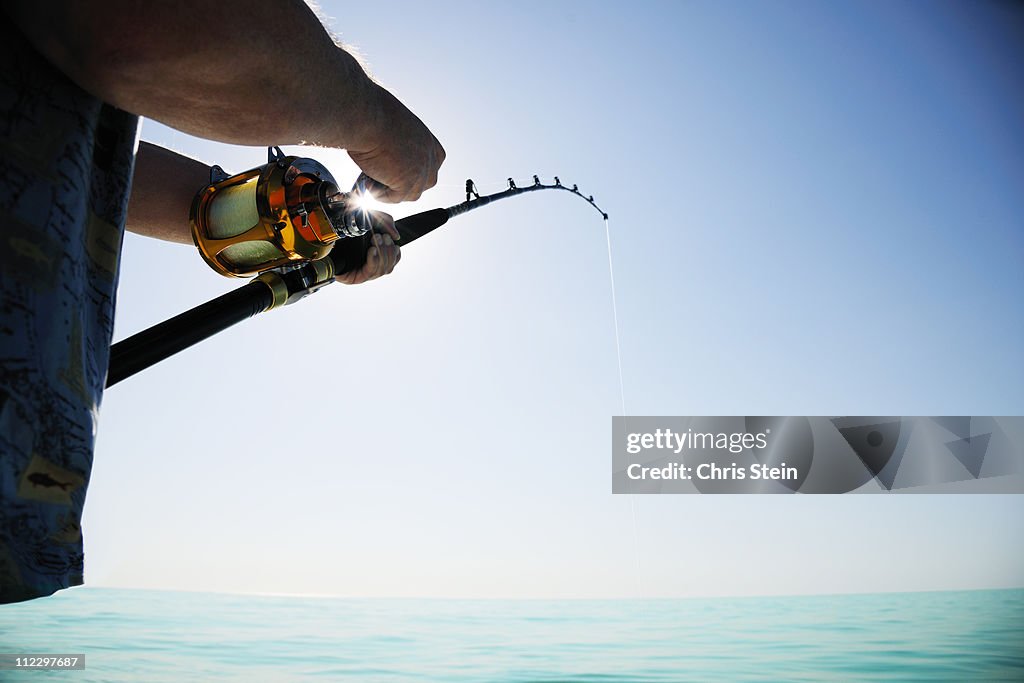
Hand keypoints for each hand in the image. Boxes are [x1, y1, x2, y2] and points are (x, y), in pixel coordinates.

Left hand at [335, 211, 400, 284]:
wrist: (325, 235)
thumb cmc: (346, 229)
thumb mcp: (369, 220)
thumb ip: (386, 223)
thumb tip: (397, 236)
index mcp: (375, 256)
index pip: (393, 260)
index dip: (395, 252)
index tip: (391, 239)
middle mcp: (370, 267)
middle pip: (389, 266)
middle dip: (388, 250)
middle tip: (381, 237)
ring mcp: (364, 274)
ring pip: (383, 270)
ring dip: (382, 254)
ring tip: (375, 240)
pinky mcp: (357, 278)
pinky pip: (371, 271)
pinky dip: (374, 260)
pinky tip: (372, 250)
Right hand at [347, 86, 444, 202]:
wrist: (368, 117)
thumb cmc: (375, 115)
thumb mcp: (396, 129)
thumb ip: (401, 147)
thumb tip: (390, 159)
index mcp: (429, 143)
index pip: (431, 166)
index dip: (414, 172)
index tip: (397, 171)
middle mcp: (430, 159)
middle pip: (422, 184)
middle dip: (403, 184)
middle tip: (381, 174)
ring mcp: (421, 174)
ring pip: (409, 194)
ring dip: (390, 189)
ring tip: (371, 174)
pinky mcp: (408, 184)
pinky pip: (394, 198)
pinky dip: (379, 193)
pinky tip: (367, 180)